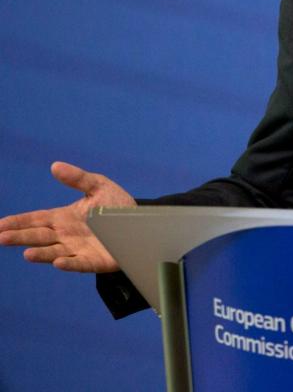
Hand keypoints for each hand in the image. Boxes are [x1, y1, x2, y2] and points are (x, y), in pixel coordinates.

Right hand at [0, 162, 135, 272]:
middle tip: (1, 238)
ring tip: (27, 253)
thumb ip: (78, 178)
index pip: (35, 220)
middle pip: (38, 237)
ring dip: (41, 254)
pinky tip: (58, 262)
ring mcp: (78, 250)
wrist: (141, 223)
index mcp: (63, 218)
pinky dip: (69, 264)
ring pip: (54, 252)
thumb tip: (55, 165)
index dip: (17, 222)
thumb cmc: (116, 206)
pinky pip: (79, 264)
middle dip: (19, 238)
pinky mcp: (94, 261)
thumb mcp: (98, 186)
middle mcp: (66, 235)